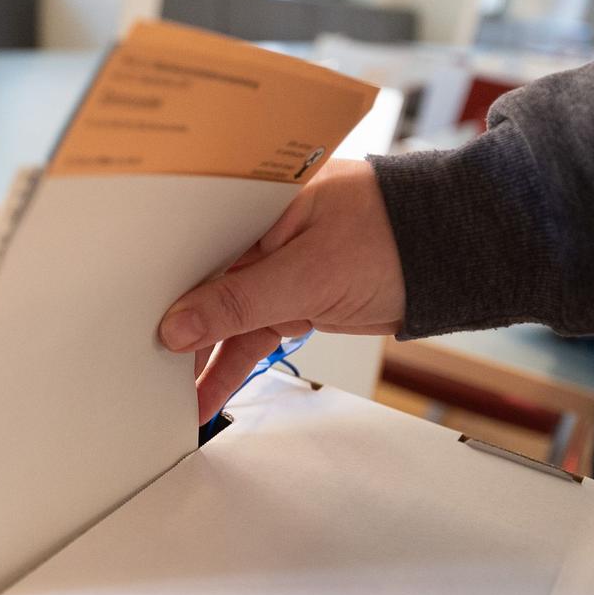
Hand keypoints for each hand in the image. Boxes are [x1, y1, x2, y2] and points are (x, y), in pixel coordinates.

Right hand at [158, 159, 405, 422]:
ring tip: (169, 395)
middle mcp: (256, 230)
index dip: (159, 280)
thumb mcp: (308, 274)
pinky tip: (207, 393)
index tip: (135, 319)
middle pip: (199, 282)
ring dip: (200, 355)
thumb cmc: (397, 235)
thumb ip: (238, 303)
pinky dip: (231, 363)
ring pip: (222, 315)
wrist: (458, 256)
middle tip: (140, 364)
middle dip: (173, 324)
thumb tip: (178, 326)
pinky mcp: (290, 297)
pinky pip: (248, 333)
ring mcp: (273, 265)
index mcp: (255, 199)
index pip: (190, 240)